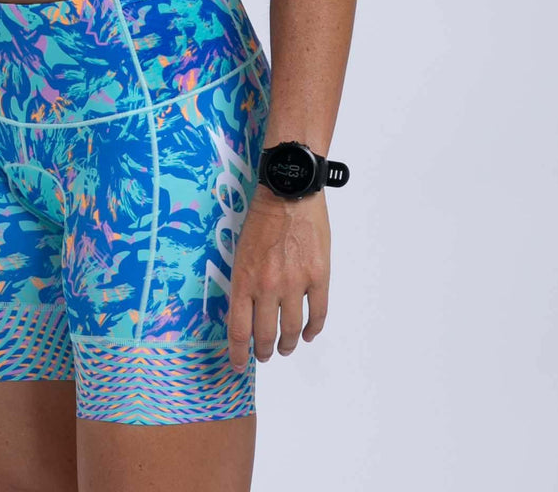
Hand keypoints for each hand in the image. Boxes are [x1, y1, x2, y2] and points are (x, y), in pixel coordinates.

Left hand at [227, 185, 330, 371]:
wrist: (289, 193)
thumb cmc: (261, 218)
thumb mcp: (240, 251)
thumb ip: (243, 281)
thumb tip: (244, 309)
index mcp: (244, 279)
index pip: (238, 329)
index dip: (238, 353)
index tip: (239, 365)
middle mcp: (268, 286)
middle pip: (265, 334)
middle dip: (264, 351)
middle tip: (265, 356)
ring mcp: (295, 283)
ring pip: (291, 328)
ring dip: (287, 343)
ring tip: (285, 347)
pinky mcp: (319, 276)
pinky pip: (318, 312)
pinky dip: (313, 328)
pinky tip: (308, 333)